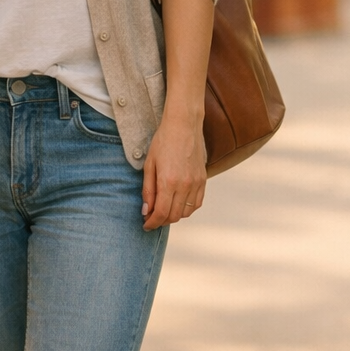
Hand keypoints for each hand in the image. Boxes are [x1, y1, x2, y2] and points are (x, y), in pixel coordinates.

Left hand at [141, 114, 206, 229]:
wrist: (184, 125)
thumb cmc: (163, 141)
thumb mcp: (149, 164)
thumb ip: (148, 190)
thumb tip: (146, 211)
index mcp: (168, 181)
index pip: (161, 213)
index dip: (152, 223)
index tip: (146, 225)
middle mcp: (185, 185)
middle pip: (174, 216)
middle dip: (161, 221)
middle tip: (152, 218)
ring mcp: (196, 183)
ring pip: (186, 212)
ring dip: (174, 216)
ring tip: (164, 210)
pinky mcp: (203, 179)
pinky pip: (197, 203)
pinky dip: (187, 209)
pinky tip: (178, 203)